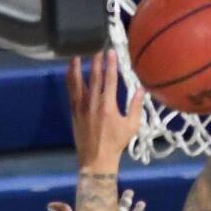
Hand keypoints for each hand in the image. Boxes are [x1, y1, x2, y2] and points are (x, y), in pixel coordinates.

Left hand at [50, 189, 145, 210]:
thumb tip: (49, 205)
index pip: (97, 205)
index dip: (97, 197)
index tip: (99, 187)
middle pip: (113, 205)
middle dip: (116, 199)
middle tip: (122, 191)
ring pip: (125, 208)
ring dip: (128, 201)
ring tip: (132, 194)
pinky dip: (138, 209)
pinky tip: (142, 204)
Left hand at [68, 51, 144, 172]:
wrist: (96, 159)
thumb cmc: (116, 143)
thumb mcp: (132, 126)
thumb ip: (136, 106)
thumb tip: (141, 89)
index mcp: (108, 106)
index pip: (110, 80)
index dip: (110, 65)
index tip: (111, 53)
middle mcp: (93, 104)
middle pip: (94, 78)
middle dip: (96, 63)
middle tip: (98, 52)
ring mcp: (81, 108)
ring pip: (78, 84)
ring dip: (78, 70)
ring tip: (77, 58)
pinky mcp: (74, 113)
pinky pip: (71, 93)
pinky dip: (70, 82)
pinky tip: (69, 74)